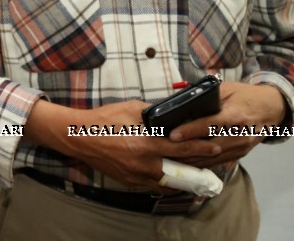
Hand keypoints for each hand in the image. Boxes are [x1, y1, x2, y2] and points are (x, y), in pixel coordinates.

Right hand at [28, 100, 221, 188]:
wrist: (78, 136)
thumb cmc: (104, 119)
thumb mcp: (131, 109)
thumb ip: (154, 114)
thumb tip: (171, 114)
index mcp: (145, 144)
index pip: (182, 148)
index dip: (201, 148)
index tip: (216, 146)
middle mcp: (143, 164)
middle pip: (179, 169)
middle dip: (197, 165)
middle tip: (212, 161)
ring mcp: (135, 175)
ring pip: (168, 181)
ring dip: (182, 175)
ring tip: (195, 169)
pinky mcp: (128, 181)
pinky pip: (153, 184)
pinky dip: (164, 179)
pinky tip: (171, 174)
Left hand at [168, 81, 287, 167]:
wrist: (272, 108)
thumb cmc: (245, 95)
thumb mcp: (226, 89)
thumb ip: (204, 95)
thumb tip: (178, 100)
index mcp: (235, 116)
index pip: (209, 125)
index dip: (190, 131)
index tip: (172, 135)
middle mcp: (239, 135)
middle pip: (209, 146)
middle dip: (185, 149)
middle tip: (163, 149)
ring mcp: (241, 147)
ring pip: (212, 157)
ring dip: (191, 159)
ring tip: (170, 158)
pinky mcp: (240, 154)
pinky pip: (218, 161)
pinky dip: (201, 162)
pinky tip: (186, 162)